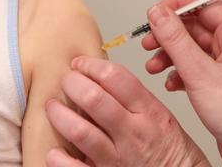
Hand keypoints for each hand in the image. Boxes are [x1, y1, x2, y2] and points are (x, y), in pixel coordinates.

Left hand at [45, 58, 209, 166]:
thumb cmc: (168, 149)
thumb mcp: (160, 114)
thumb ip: (131, 97)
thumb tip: (95, 76)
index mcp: (149, 112)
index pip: (116, 77)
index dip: (91, 65)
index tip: (79, 63)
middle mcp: (133, 134)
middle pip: (94, 99)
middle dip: (72, 84)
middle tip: (65, 81)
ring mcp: (118, 159)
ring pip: (80, 132)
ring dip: (60, 115)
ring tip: (53, 107)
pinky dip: (60, 159)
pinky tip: (55, 150)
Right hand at [144, 0, 221, 166]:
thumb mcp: (201, 72)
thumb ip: (175, 40)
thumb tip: (158, 13)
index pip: (204, 4)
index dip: (177, 6)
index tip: (155, 14)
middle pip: (193, 26)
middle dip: (167, 33)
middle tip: (149, 42)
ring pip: (190, 48)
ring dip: (169, 54)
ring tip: (153, 65)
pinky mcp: (219, 85)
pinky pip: (193, 68)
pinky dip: (177, 72)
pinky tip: (169, 83)